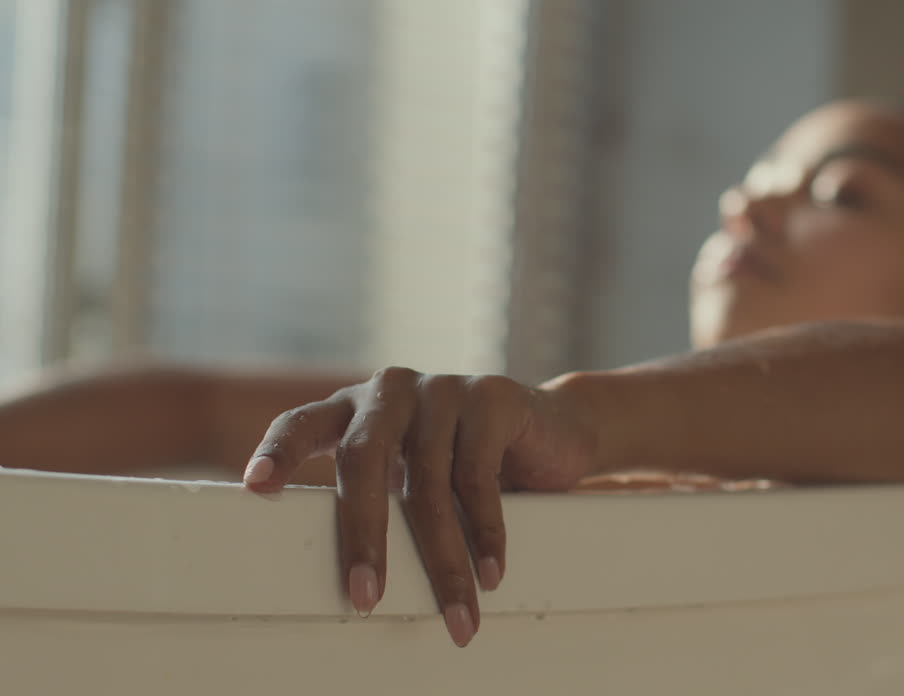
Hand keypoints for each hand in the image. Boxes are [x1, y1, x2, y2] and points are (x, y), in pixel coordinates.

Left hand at [240, 367, 596, 645]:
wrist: (554, 429)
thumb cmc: (468, 463)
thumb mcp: (414, 474)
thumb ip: (380, 496)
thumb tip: (351, 578)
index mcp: (356, 408)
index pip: (302, 423)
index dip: (278, 452)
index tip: (256, 486)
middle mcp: (391, 390)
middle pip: (362, 460)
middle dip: (363, 536)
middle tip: (365, 597)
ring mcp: (441, 388)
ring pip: (429, 483)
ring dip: (443, 559)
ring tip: (457, 610)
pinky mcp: (491, 397)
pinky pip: (479, 477)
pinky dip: (485, 533)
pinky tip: (490, 571)